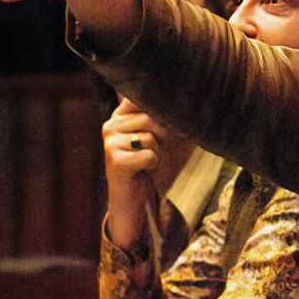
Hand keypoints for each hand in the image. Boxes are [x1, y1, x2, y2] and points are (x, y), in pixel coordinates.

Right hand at [103, 98, 169, 247]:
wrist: (135, 200)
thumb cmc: (151, 165)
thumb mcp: (159, 136)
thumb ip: (165, 116)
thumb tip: (188, 100)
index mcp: (120, 115)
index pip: (142, 97)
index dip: (163, 108)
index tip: (173, 120)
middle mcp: (111, 125)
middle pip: (150, 118)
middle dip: (164, 135)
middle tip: (159, 150)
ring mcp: (110, 143)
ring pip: (150, 137)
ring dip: (158, 152)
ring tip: (149, 162)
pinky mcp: (115, 161)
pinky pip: (149, 155)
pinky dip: (154, 164)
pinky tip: (145, 170)